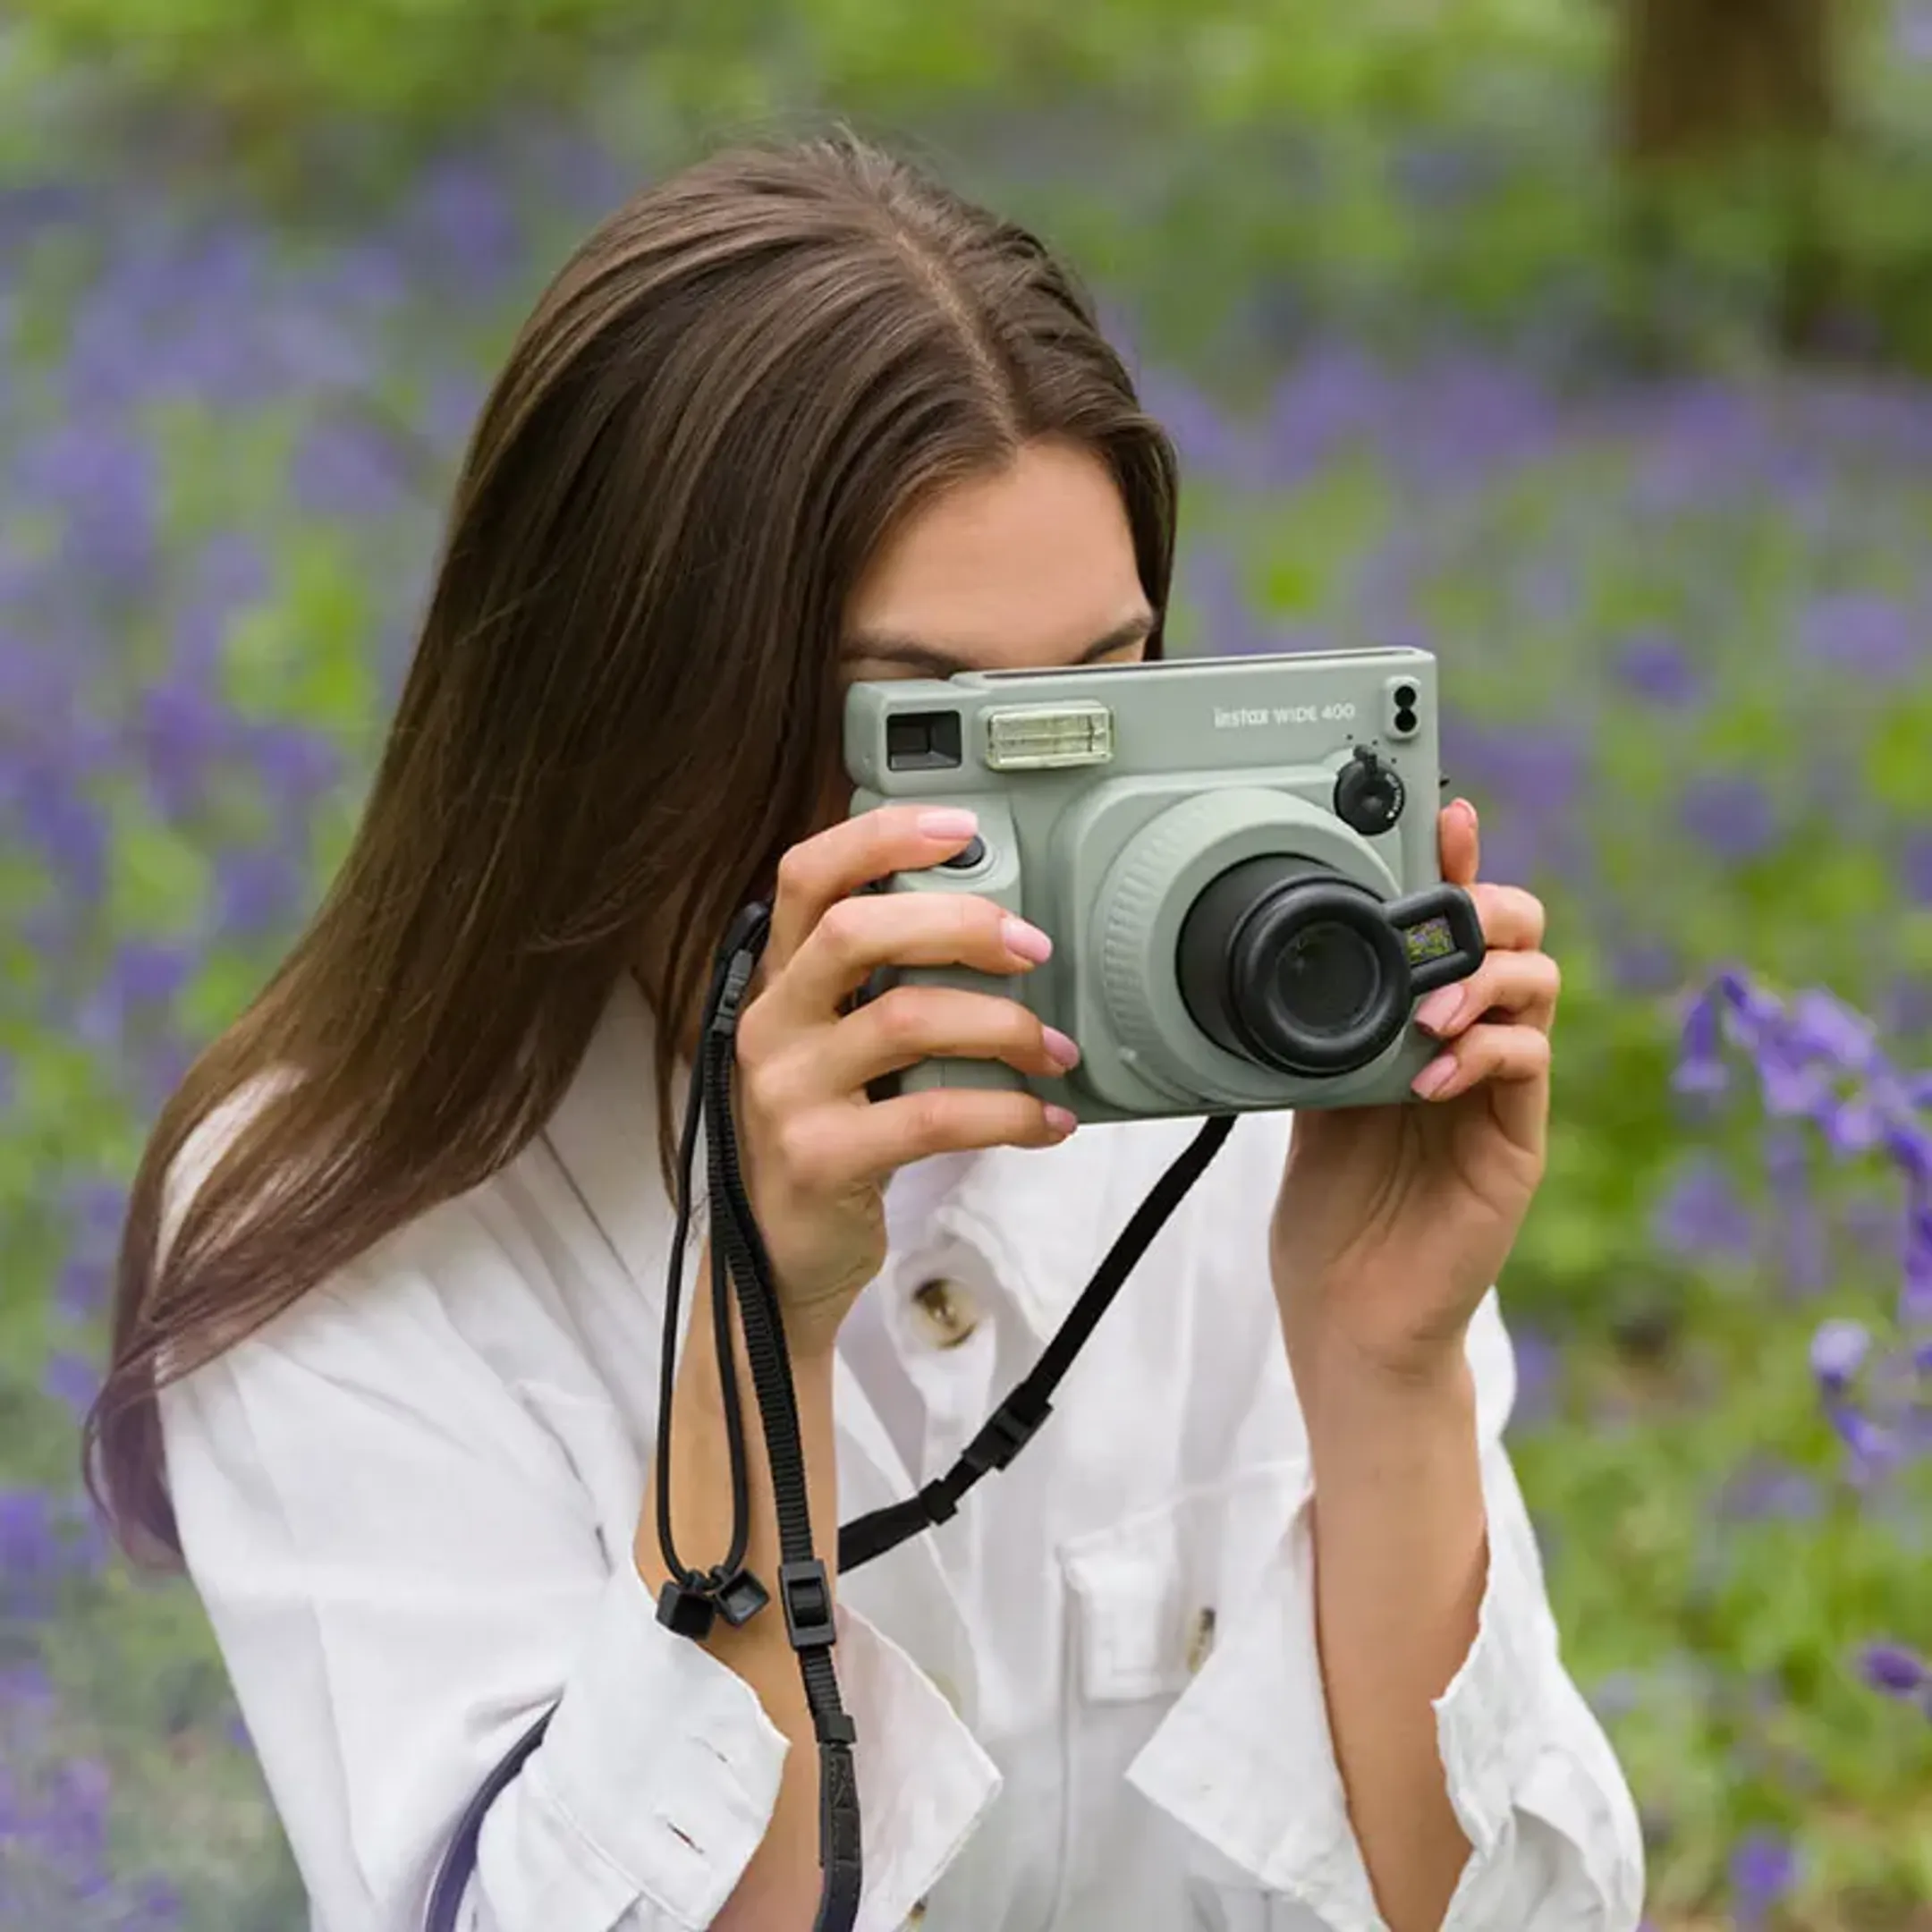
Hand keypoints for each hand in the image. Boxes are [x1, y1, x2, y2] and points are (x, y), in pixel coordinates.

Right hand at [730, 806, 1079, 1354]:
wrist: (783, 1260)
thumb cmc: (833, 1136)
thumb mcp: (844, 1050)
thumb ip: (888, 989)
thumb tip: (1000, 932)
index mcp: (780, 981)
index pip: (808, 875)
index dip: (881, 838)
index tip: (960, 828)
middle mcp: (772, 1023)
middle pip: (856, 931)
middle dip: (960, 925)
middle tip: (1033, 947)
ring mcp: (786, 1091)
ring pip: (904, 1019)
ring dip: (1002, 1025)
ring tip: (1054, 1049)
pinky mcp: (819, 1157)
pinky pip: (931, 1116)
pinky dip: (1006, 1113)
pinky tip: (1045, 1121)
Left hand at [1270, 798, 1556, 1383]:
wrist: (1349, 1314)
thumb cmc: (1331, 1214)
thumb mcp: (1309, 1100)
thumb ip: (1321, 1033)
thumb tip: (1297, 961)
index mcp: (1418, 1027)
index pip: (1452, 930)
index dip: (1455, 870)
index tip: (1444, 817)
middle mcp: (1468, 1047)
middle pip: (1517, 939)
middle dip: (1490, 904)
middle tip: (1447, 910)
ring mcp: (1499, 1091)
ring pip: (1536, 986)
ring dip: (1484, 977)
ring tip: (1427, 1008)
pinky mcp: (1516, 1141)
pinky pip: (1526, 1063)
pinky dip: (1483, 1050)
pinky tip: (1431, 1074)